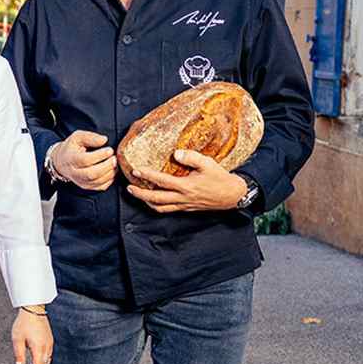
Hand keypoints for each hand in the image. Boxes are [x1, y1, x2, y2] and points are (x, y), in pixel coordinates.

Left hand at [11, 308, 52, 363]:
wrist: (33, 309)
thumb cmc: (24, 322)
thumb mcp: (17, 339)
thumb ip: (19, 355)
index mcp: (38, 347)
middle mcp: (46, 346)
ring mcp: (49, 342)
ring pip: (47, 360)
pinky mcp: (50, 338)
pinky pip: (48, 353)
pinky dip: (42, 358)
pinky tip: (35, 356)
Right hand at [51, 130, 116, 190]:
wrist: (62, 162)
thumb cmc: (71, 148)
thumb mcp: (77, 137)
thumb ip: (90, 137)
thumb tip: (104, 140)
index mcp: (71, 159)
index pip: (85, 160)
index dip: (99, 156)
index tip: (109, 150)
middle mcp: (74, 173)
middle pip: (91, 174)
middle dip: (106, 166)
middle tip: (114, 158)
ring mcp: (81, 182)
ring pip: (98, 181)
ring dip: (110, 172)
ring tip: (115, 163)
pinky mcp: (87, 186)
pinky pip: (102, 186)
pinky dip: (110, 179)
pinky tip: (112, 170)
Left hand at [127, 149, 248, 212]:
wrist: (234, 195)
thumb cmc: (221, 178)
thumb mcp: (208, 163)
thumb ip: (192, 157)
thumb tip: (176, 153)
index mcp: (186, 186)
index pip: (162, 181)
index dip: (147, 176)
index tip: (136, 170)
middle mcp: (183, 198)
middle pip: (156, 199)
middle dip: (140, 194)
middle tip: (129, 188)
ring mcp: (184, 205)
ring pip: (161, 208)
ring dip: (147, 202)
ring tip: (138, 195)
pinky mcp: (187, 209)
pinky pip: (169, 210)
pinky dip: (158, 206)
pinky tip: (154, 200)